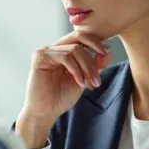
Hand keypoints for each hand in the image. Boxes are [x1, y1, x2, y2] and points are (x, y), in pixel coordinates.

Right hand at [16, 32, 110, 148]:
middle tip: (98, 77)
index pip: (80, 36)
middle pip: (78, 39)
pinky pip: (65, 57)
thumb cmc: (61, 97)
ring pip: (74, 49)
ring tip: (91, 84)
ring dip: (87, 68)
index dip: (95, 41)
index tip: (106, 53)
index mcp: (62, 50)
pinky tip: (80, 83)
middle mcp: (53, 48)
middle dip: (93, 56)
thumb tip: (108, 50)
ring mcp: (45, 51)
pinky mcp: (39, 57)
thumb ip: (95, 65)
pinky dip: (76, 70)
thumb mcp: (84, 78)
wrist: (46, 112)